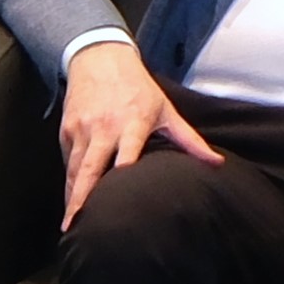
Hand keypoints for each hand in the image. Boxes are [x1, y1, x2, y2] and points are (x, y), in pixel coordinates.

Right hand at [54, 38, 220, 226]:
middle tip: (74, 226)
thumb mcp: (166, 109)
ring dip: (71, 196)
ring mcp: (82, 129)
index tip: (114, 198)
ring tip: (69, 224)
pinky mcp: (67, 129)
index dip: (120, 172)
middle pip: (89, 168)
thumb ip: (189, 139)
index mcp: (132, 123)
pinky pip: (67, 159)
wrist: (100, 57)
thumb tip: (216, 163)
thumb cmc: (138, 87)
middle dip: (80, 198)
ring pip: (73, 168)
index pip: (126, 153)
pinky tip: (71, 199)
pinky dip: (68, 180)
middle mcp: (104, 128)